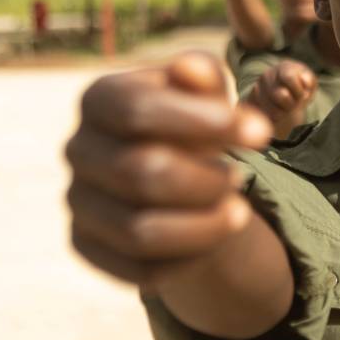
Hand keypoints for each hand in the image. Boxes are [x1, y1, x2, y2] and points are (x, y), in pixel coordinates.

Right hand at [64, 52, 272, 289]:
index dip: (203, 122)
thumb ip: (203, 79)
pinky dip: (187, 260)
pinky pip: (137, 270)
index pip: (137, 109)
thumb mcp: (205, 94)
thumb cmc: (190, 121)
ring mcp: (78, 201)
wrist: (170, 169)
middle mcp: (78, 149)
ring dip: (202, 226)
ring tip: (239, 212)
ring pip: (139, 232)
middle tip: (242, 180)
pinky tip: (215, 240)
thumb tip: (191, 69)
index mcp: (98, 99)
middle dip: (206, 180)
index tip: (261, 132)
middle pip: (141, 174)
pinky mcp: (85, 245)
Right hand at [245, 60, 316, 135]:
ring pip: (273, 111)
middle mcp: (267, 76)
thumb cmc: (300, 88)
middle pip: (282, 96)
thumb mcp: (309, 83)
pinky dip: (274, 119)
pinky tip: (276, 112)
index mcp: (283, 68)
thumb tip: (304, 81)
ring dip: (283, 113)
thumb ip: (309, 80)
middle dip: (292, 103)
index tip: (303, 94)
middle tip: (293, 103)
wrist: (286, 95)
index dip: (299, 90)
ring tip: (285, 108)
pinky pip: (264, 117)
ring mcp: (256, 90)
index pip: (289, 78)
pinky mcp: (250, 104)